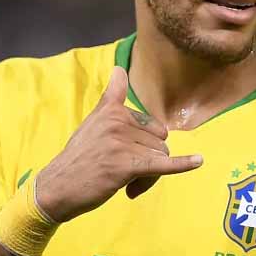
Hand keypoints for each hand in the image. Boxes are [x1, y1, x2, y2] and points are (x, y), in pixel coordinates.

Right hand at [34, 66, 202, 221]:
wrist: (56, 187)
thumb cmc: (78, 159)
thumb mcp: (92, 122)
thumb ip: (110, 99)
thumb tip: (119, 68)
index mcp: (111, 110)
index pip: (147, 119)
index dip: (149, 133)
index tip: (160, 121)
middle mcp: (117, 121)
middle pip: (158, 141)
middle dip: (148, 160)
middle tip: (126, 174)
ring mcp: (122, 142)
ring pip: (159, 156)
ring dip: (149, 175)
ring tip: (126, 183)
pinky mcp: (126, 165)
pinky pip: (162, 164)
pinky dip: (182, 164)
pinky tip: (198, 161)